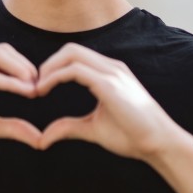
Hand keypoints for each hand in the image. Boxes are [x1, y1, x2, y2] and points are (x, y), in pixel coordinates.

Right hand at [0, 43, 42, 160]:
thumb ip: (13, 127)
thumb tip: (41, 139)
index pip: (4, 55)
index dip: (26, 67)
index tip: (41, 87)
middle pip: (3, 50)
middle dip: (26, 66)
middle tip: (42, 86)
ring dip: (21, 70)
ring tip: (35, 88)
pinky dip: (10, 82)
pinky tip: (25, 93)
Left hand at [35, 43, 187, 160]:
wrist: (159, 143)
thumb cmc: (133, 136)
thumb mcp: (93, 129)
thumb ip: (69, 127)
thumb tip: (44, 137)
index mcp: (109, 73)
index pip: (75, 56)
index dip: (53, 68)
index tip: (39, 88)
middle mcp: (110, 67)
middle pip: (70, 49)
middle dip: (48, 64)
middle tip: (33, 86)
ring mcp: (111, 73)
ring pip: (71, 54)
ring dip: (48, 68)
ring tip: (36, 89)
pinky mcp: (109, 84)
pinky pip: (75, 70)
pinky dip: (55, 77)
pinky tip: (43, 90)